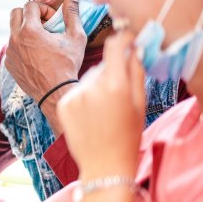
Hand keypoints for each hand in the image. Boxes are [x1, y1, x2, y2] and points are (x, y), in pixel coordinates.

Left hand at [4, 0, 86, 105]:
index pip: (30, 5)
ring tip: (42, 41)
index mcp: (29, 30)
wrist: (55, 92)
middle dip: (29, 14)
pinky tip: (36, 55)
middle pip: (15, 13)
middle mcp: (15, 39)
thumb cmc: (68, 65)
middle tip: (44, 25)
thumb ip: (72, 13)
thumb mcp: (75, 37)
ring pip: (13, 31)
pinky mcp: (8, 63)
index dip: (43, 9)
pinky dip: (22, 46)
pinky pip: (11, 47)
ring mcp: (9, 52)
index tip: (52, 20)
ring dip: (25, 30)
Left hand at [57, 30, 144, 179]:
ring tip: (103, 110)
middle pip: (103, 66)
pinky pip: (76, 91)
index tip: (127, 37)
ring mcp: (74, 96)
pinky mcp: (63, 104)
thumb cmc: (128, 136)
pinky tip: (91, 115)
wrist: (103, 164)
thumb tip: (134, 49)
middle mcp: (91, 88)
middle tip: (118, 95)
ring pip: (88, 79)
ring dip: (96, 86)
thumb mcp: (139, 103)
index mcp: (115, 86)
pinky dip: (83, 97)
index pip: (115, 47)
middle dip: (111, 73)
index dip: (123, 38)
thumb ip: (136, 73)